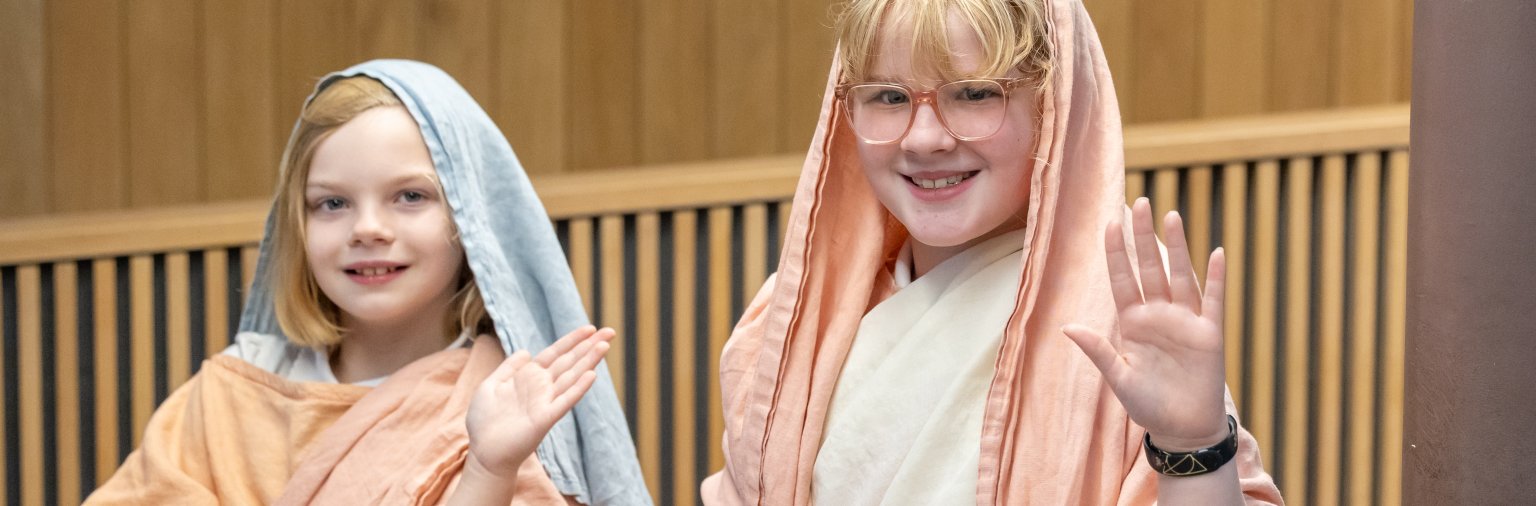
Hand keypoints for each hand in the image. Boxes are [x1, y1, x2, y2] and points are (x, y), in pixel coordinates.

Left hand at [464, 325, 612, 478]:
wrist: (484, 452)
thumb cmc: (484, 421)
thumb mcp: (491, 386)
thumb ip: (508, 368)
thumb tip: (526, 351)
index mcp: (529, 377)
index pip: (555, 353)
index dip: (572, 340)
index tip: (590, 328)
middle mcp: (542, 387)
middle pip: (569, 361)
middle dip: (589, 346)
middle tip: (610, 332)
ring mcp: (545, 402)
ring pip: (572, 377)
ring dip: (588, 361)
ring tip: (604, 346)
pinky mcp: (545, 418)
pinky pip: (565, 400)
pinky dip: (578, 388)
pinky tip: (591, 375)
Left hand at [1062, 198, 1227, 451]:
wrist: (1182, 429)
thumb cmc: (1148, 405)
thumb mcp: (1118, 377)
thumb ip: (1098, 350)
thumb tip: (1067, 327)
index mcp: (1133, 323)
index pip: (1123, 279)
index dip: (1117, 252)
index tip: (1110, 222)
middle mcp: (1159, 315)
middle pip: (1151, 267)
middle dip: (1144, 237)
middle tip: (1139, 202)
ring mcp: (1185, 322)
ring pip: (1180, 276)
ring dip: (1177, 246)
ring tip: (1171, 215)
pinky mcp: (1209, 335)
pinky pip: (1214, 301)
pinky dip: (1216, 279)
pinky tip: (1215, 253)